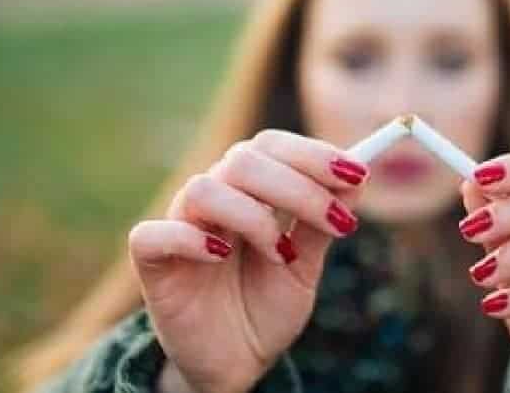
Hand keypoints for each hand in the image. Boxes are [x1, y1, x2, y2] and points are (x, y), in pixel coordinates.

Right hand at [127, 130, 369, 392]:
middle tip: (336, 223)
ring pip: (203, 189)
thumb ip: (321, 223)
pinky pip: (153, 234)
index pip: (272, 146)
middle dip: (298, 187)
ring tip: (280, 253)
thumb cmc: (265, 307)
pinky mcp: (152, 263)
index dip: (313, 154)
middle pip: (243, 159)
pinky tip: (221, 255)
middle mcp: (213, 199)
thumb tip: (356, 178)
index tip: (357, 175)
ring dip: (253, 216)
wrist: (236, 364)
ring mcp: (180, 227)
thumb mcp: (305, 266)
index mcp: (248, 190)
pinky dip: (190, 239)